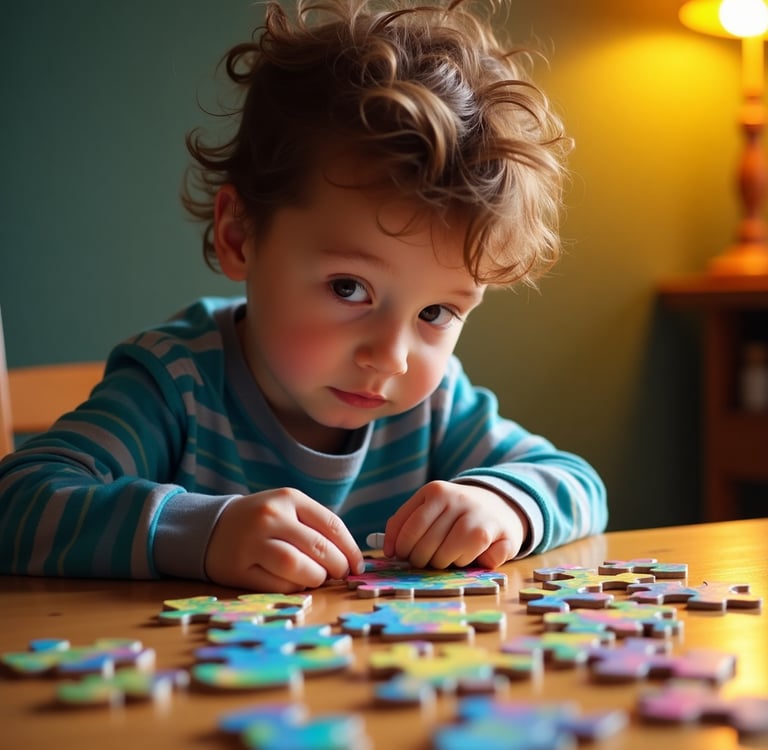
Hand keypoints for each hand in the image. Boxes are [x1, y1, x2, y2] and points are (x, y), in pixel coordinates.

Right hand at [205, 488, 364, 591]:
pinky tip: (295, 583)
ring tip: (317, 578)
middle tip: (340, 575)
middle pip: (318, 548)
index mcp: (289, 498)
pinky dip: (294, 588)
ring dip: (316, 578)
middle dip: (337, 567)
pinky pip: (278, 584)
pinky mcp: (240, 568)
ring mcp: (253, 542)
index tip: (358, 565)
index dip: (350, 549)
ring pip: (298, 567)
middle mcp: (271, 517)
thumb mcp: (287, 509)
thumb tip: (349, 558)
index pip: (332, 525)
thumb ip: (315, 527)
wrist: (211, 527)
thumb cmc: (260, 521)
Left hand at [382, 480, 527, 568]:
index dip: (401, 547)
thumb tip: (389, 549)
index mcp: (436, 491)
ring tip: (448, 555)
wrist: (500, 505)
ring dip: (444, 563)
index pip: (409, 527)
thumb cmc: (455, 512)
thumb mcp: (429, 507)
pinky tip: (472, 555)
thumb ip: (405, 522)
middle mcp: (458, 500)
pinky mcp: (501, 534)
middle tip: (424, 559)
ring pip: (446, 556)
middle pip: (426, 546)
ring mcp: (479, 517)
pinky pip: (472, 562)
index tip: (398, 555)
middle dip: (420, 559)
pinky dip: (469, 564)